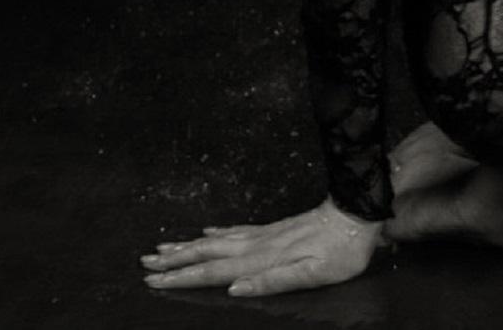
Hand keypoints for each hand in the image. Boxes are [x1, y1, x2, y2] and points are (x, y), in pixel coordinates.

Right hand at [140, 198, 387, 296]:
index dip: (183, 277)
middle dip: (175, 261)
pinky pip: (236, 230)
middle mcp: (258, 245)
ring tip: (163, 247)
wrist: (357, 214)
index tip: (155, 280)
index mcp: (263, 259)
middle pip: (207, 253)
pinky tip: (207, 230)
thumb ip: (273, 281)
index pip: (214, 271)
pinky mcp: (274, 229)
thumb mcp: (313, 274)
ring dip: (188, 245)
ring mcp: (264, 234)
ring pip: (217, 240)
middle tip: (145, 264)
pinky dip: (217, 232)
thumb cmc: (340, 251)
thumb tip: (236, 288)